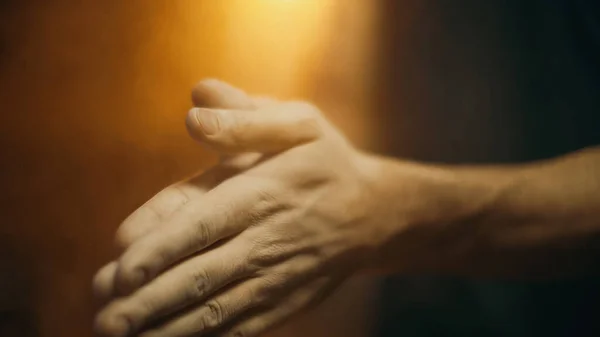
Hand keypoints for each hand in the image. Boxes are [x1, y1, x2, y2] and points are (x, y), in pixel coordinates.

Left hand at [93, 80, 383, 336]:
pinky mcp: (283, 302)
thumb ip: (246, 118)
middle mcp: (265, 240)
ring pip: (216, 309)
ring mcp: (275, 278)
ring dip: (168, 328)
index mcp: (262, 192)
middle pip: (201, 276)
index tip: (119, 269)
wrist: (374, 213)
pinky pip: (241, 327)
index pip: (204, 224)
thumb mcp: (298, 123)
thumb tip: (193, 108)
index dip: (162, 248)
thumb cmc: (325, 161)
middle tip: (104, 320)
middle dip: (149, 300)